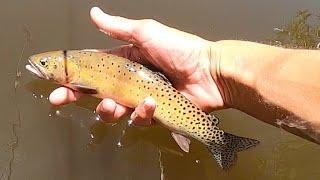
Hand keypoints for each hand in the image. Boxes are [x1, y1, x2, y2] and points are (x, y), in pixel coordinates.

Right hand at [49, 7, 224, 124]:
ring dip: (109, 109)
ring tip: (113, 105)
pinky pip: (139, 119)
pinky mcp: (153, 113)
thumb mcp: (145, 32)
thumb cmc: (180, 48)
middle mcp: (129, 80)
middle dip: (76, 97)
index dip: (73, 76)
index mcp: (124, 61)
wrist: (209, 71)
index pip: (92, 69)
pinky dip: (142, 113)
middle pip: (96, 92)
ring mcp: (140, 98)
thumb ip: (118, 27)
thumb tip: (94, 13)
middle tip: (60, 99)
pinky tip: (151, 104)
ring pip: (114, 110)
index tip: (56, 82)